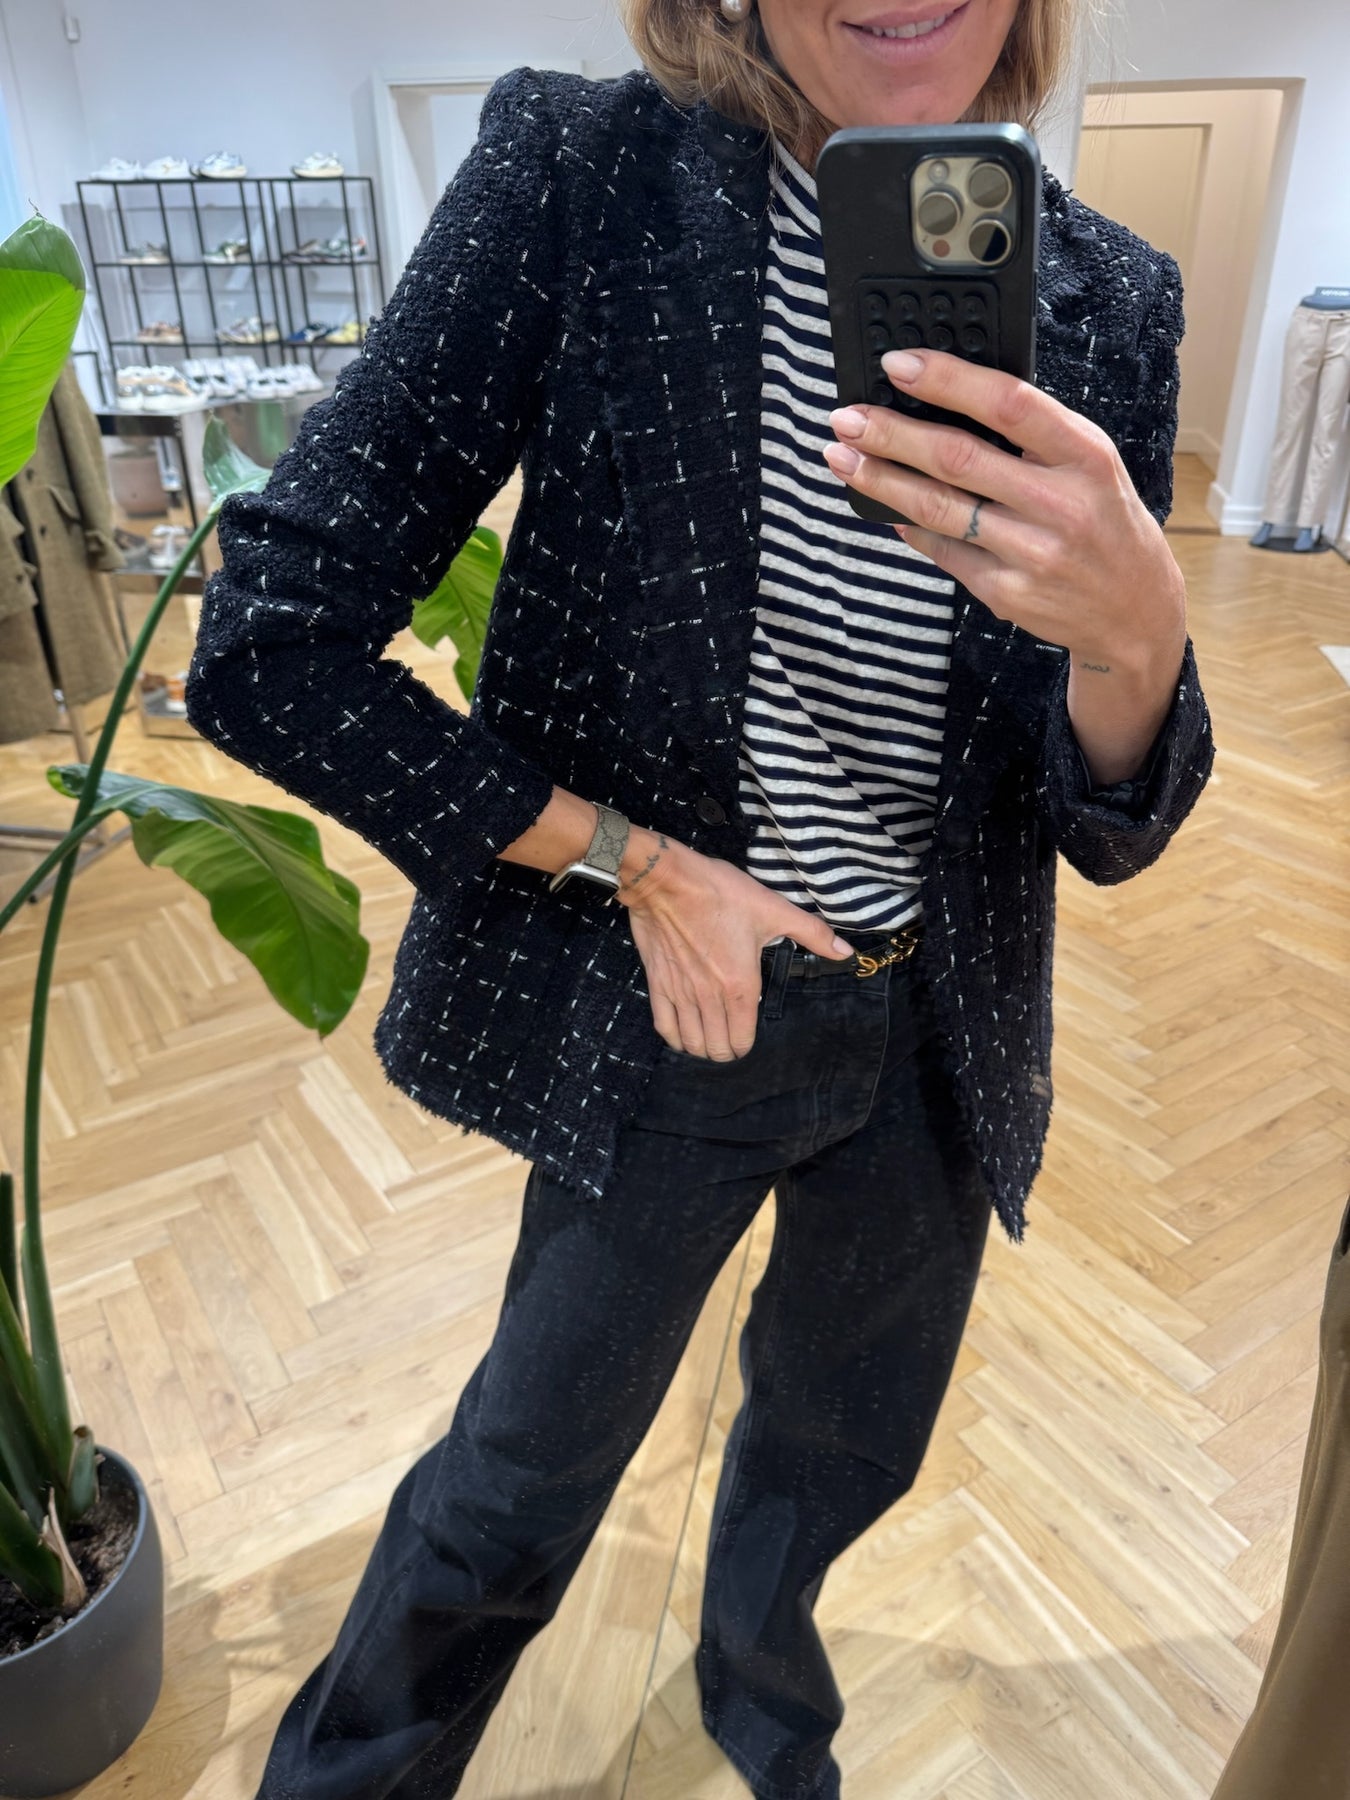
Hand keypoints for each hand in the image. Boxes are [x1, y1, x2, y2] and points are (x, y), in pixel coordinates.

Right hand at [620, 840, 853, 1059]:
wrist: (667, 881)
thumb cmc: (720, 893)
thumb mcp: (773, 908)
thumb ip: (812, 933)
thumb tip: (845, 952)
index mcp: (740, 986)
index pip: (742, 1040)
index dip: (746, 1046)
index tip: (747, 1038)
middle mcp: (710, 997)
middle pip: (717, 1048)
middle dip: (726, 1050)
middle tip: (730, 1040)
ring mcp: (681, 993)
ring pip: (691, 1042)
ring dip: (702, 1047)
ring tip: (709, 1039)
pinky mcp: (658, 983)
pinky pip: (664, 1026)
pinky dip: (675, 1037)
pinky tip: (682, 1034)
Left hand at [821, 348, 1187, 778]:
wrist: (1134, 610)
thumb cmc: (1104, 520)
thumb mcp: (1090, 464)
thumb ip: (1033, 434)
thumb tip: (945, 400)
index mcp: (1085, 455)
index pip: (1008, 404)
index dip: (949, 380)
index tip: (899, 365)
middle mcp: (1059, 504)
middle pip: (958, 459)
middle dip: (891, 434)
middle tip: (845, 418)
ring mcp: (1031, 554)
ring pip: (938, 508)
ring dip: (881, 480)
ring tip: (842, 457)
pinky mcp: (1006, 594)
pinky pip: (943, 550)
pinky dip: (909, 525)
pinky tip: (883, 505)